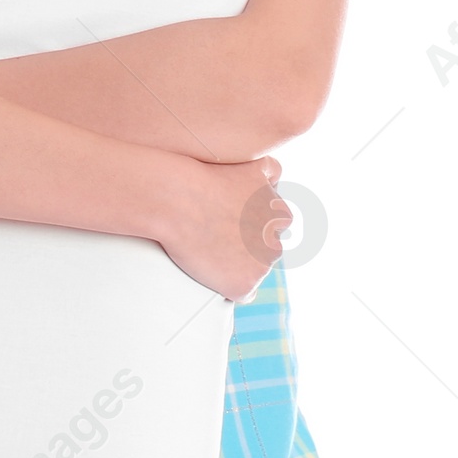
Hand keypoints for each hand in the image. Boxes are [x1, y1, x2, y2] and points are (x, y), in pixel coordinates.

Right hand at [156, 155, 292, 301]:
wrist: (176, 199)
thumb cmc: (205, 177)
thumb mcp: (251, 164)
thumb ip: (271, 172)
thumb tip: (277, 178)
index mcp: (281, 215)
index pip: (276, 225)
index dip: (250, 221)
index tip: (229, 218)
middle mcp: (277, 242)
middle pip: (265, 249)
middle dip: (246, 244)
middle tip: (216, 233)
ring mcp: (261, 267)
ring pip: (254, 270)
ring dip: (238, 264)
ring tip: (208, 249)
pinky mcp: (242, 285)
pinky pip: (242, 293)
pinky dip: (229, 286)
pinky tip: (212, 271)